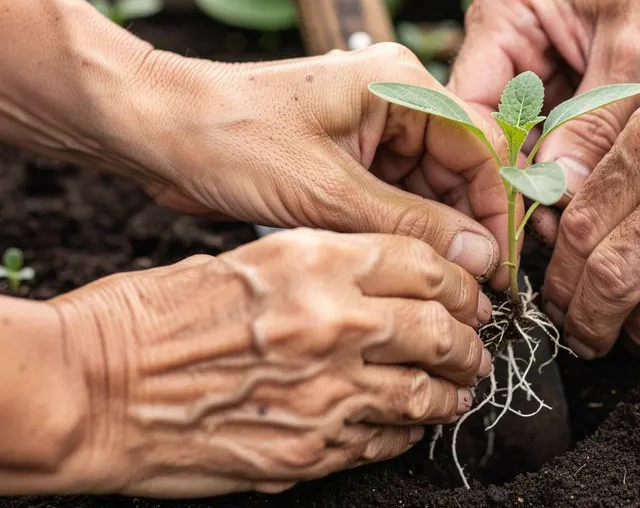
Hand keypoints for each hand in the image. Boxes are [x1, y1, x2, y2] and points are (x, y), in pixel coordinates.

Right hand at [48, 230, 491, 497]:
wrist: (97, 388)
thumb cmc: (156, 316)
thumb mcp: (246, 259)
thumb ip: (323, 267)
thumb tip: (379, 283)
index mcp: (317, 263)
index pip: (425, 262)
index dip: (459, 280)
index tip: (467, 293)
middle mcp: (335, 324)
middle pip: (441, 329)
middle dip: (468, 340)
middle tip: (473, 346)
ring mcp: (329, 392)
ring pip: (426, 392)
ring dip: (452, 391)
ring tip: (458, 390)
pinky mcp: (313, 449)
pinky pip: (386, 440)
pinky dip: (408, 431)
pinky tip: (410, 424)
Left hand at [134, 44, 513, 287]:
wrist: (158, 133)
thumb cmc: (229, 140)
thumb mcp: (327, 192)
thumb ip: (411, 225)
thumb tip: (480, 257)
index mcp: (402, 86)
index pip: (481, 145)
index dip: (495, 209)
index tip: (500, 265)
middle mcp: (398, 101)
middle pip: (461, 170)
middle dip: (467, 229)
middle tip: (474, 290)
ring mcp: (376, 129)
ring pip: (432, 190)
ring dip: (436, 236)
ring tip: (440, 288)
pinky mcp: (354, 156)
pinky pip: (399, 197)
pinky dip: (404, 233)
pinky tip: (405, 269)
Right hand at [450, 0, 639, 225]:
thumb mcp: (638, 56)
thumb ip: (593, 123)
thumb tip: (556, 191)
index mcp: (507, 12)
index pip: (470, 102)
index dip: (486, 163)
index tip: (511, 216)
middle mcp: (507, 41)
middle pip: (486, 129)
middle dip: (513, 184)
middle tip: (537, 237)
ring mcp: (530, 69)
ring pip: (517, 145)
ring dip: (538, 188)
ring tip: (558, 234)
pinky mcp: (559, 94)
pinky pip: (549, 146)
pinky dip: (562, 178)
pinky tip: (573, 213)